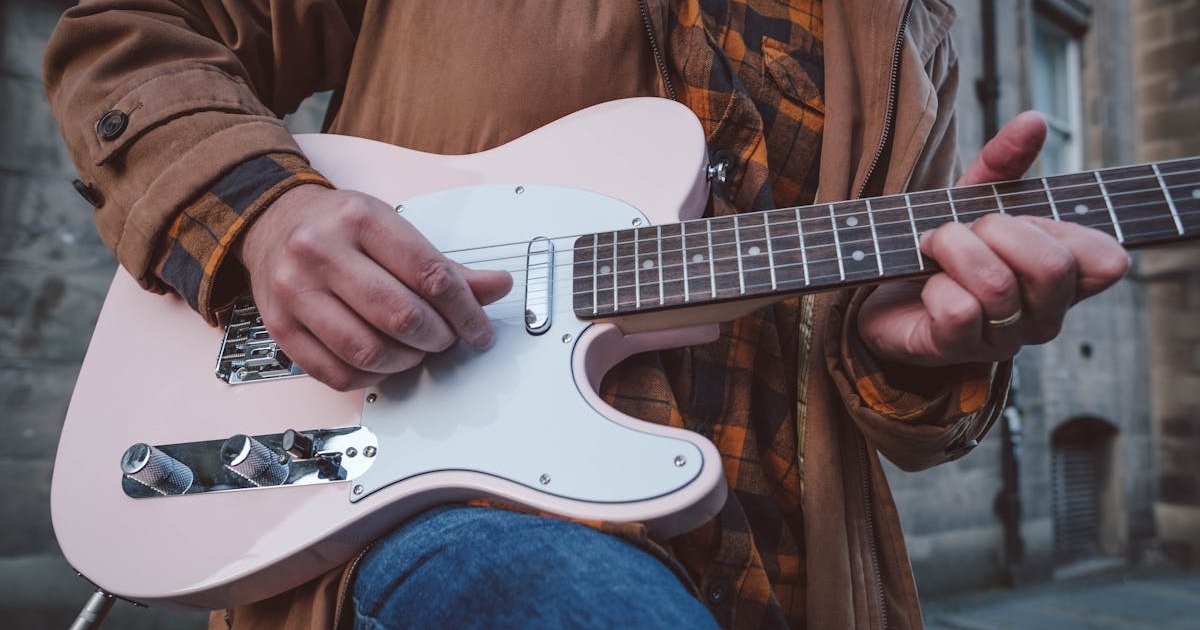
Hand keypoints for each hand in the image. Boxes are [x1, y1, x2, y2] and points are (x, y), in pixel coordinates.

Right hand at [236, 184, 511, 390]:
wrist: (274, 224)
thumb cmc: (340, 227)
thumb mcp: (393, 228)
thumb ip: (444, 265)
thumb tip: (497, 287)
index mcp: (360, 219)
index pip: (429, 275)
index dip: (465, 311)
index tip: (479, 329)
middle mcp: (321, 252)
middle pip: (401, 317)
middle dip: (438, 338)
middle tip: (447, 338)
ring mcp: (295, 291)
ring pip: (369, 351)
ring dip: (407, 361)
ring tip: (416, 350)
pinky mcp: (281, 327)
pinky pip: (336, 373)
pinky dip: (370, 377)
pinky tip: (383, 362)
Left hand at [857, 112, 1129, 366]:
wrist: (881, 293)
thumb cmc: (940, 252)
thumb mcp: (972, 199)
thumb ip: (1004, 163)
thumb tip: (1033, 120)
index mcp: (1063, 280)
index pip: (1107, 261)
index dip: (1059, 227)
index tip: (1014, 218)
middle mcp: (1044, 315)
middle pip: (1052, 266)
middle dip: (996, 230)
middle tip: (962, 229)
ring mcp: (1003, 339)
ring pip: (997, 286)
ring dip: (953, 250)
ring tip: (932, 246)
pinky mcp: (956, 351)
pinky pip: (958, 311)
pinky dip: (933, 286)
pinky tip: (924, 284)